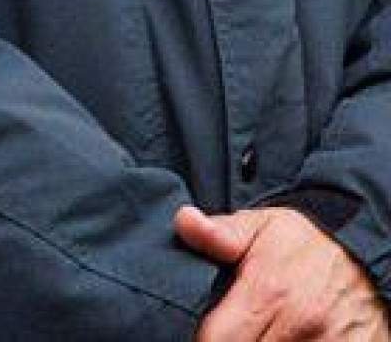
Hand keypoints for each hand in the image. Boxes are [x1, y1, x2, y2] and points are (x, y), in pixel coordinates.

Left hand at [178, 203, 386, 339]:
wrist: (366, 257)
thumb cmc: (307, 244)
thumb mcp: (263, 227)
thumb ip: (221, 233)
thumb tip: (185, 221)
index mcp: (268, 293)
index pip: (217, 339)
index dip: (204, 339)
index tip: (203, 332)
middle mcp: (298, 324)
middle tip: (232, 329)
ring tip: (258, 330)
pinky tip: (278, 337)